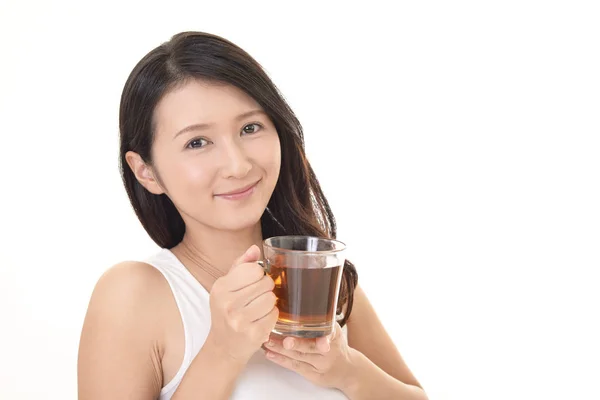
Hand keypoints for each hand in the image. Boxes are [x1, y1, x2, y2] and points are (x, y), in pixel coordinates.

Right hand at [206, 245, 278, 363]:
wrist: (223, 346)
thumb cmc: (227, 311)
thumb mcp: (228, 287)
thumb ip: (241, 265)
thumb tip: (255, 248)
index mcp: (221, 288)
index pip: (254, 269)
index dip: (259, 274)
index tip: (253, 282)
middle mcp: (227, 304)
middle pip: (266, 283)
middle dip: (266, 289)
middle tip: (257, 297)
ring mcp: (240, 321)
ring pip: (271, 299)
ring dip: (270, 303)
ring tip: (258, 309)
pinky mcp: (253, 334)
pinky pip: (274, 315)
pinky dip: (271, 316)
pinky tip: (261, 319)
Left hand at [263, 322, 354, 389]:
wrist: (347, 370)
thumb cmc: (336, 345)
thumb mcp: (335, 329)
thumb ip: (322, 318)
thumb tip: (302, 298)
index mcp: (335, 336)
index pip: (329, 335)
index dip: (325, 338)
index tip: (321, 342)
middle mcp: (328, 352)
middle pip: (311, 348)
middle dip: (297, 344)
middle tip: (285, 340)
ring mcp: (320, 365)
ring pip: (299, 357)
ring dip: (281, 349)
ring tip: (268, 342)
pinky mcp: (312, 374)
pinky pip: (295, 366)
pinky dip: (281, 360)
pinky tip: (270, 354)